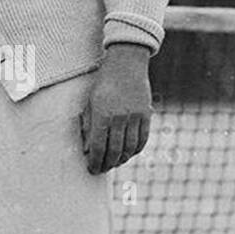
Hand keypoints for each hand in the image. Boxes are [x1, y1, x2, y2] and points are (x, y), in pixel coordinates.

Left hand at [79, 44, 151, 174]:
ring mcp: (135, 116)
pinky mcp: (146, 114)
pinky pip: (142, 139)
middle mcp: (119, 118)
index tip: (92, 169)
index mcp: (102, 115)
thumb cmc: (104, 84)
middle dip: (107, 164)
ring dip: (121, 159)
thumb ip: (88, 126)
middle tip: (102, 169)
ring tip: (115, 163)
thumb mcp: (90, 102)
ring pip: (129, 148)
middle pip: (114, 151)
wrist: (126, 64)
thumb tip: (87, 149)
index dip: (95, 162)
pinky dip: (135, 150)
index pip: (98, 148)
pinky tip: (129, 153)